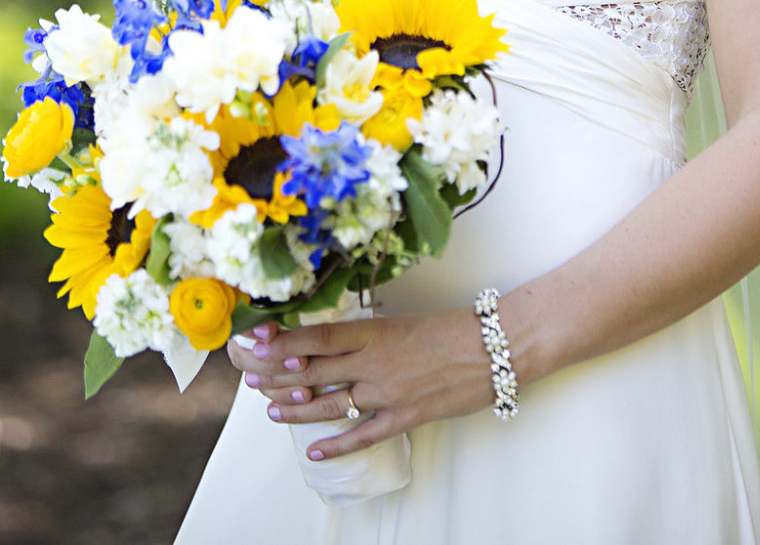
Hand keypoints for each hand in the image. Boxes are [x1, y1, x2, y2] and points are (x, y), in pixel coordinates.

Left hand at [226, 306, 494, 458]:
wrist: (496, 346)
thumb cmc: (454, 328)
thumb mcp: (404, 321)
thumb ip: (371, 334)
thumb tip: (337, 341)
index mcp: (376, 330)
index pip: (318, 336)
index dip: (283, 341)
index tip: (254, 341)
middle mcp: (376, 361)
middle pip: (315, 369)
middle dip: (277, 375)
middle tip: (250, 376)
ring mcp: (389, 392)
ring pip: (330, 402)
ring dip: (296, 408)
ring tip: (269, 410)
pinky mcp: (406, 417)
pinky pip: (363, 435)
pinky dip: (337, 444)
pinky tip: (314, 451)